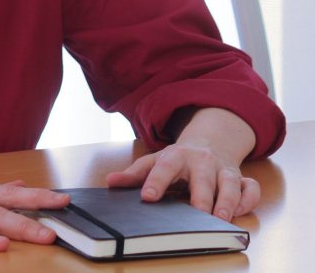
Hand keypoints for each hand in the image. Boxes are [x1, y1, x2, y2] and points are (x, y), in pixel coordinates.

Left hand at [106, 108, 258, 220]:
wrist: (209, 141)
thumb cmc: (178, 159)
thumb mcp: (155, 161)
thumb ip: (135, 174)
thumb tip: (110, 182)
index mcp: (176, 156)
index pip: (164, 167)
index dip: (156, 181)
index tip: (147, 197)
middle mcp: (201, 161)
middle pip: (202, 177)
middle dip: (200, 196)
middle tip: (196, 214)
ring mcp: (222, 169)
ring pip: (229, 184)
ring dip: (227, 201)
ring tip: (221, 219)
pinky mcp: (240, 178)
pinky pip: (250, 189)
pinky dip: (248, 199)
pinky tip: (239, 211)